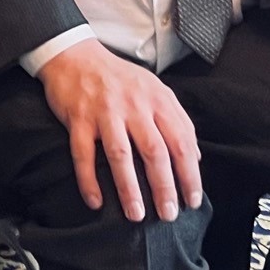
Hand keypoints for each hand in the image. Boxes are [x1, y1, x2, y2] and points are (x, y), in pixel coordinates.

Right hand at [36, 39, 202, 223]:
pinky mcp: (78, 118)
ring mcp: (104, 112)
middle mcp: (133, 105)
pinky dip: (88, 180)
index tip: (192, 199)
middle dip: (164, 186)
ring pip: (120, 155)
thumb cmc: (118, 77)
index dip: (189, 174)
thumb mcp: (154, 90)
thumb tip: (194, 156)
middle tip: (168, 214)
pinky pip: (83, 154)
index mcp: (157, 100)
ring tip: (136, 214)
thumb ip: (176, 120)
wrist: (75, 55)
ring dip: (129, 188)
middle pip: (154, 151)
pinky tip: (95, 201)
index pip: (181, 141)